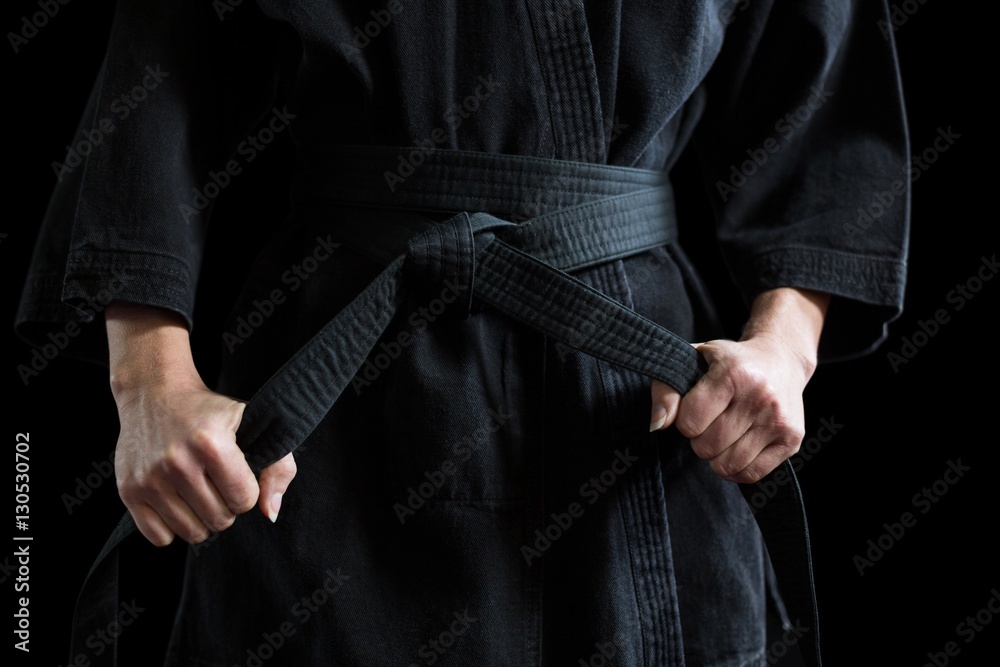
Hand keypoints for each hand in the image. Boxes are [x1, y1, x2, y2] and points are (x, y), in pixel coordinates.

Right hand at [113, 376, 296, 545]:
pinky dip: (173, 528)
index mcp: (212, 444)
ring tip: (199, 493)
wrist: (155, 394)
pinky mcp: (128, 490)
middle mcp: (178, 462)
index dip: (247, 492)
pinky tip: (177, 502)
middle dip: (226, 507)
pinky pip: (159, 537)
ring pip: (192, 533)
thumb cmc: (210, 412)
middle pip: (219, 520)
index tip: (238, 476)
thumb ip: (278, 467)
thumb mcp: (252, 425)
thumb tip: (270, 514)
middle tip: (217, 484)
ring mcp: (150, 478)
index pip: (244, 500)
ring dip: (202, 520)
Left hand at [649, 288, 828, 483]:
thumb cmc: (727, 363)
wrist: (780, 360)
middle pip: (707, 446)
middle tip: (710, 422)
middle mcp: (760, 396)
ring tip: (723, 435)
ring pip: (727, 465)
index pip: (689, 422)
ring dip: (716, 456)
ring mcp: (779, 420)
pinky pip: (751, 475)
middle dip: (699, 439)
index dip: (684, 420)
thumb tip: (657, 425)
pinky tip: (736, 449)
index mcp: (733, 372)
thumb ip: (665, 390)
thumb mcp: (692, 362)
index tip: (694, 408)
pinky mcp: (792, 440)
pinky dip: (736, 469)